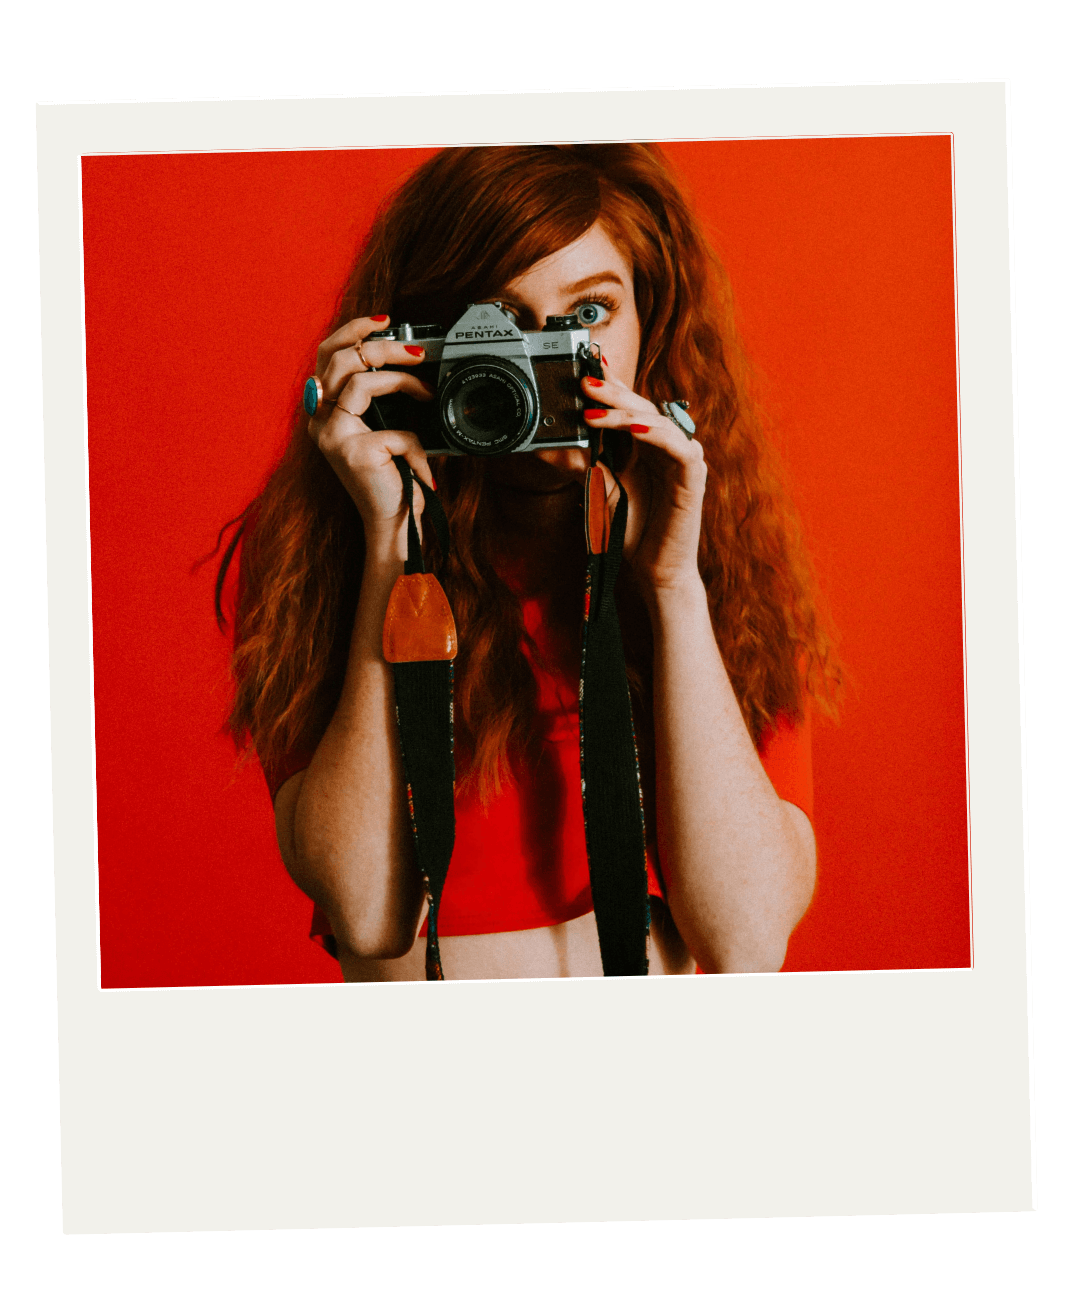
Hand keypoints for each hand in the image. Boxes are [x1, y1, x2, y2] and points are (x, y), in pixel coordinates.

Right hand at [307, 316, 435, 540]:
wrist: (392, 524)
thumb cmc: (391, 478)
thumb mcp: (384, 429)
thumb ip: (382, 398)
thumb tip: (410, 360)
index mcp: (325, 411)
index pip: (328, 354)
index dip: (353, 330)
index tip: (384, 321)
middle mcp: (321, 421)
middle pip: (342, 359)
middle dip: (384, 347)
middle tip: (417, 352)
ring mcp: (334, 437)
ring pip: (363, 382)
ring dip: (403, 380)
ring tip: (426, 392)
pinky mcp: (355, 453)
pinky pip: (396, 431)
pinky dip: (417, 446)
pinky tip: (422, 466)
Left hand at [580, 366, 706, 600]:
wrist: (654, 571)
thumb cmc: (633, 533)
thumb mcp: (601, 491)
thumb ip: (586, 465)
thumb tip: (554, 445)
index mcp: (648, 447)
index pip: (630, 408)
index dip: (612, 387)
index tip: (584, 368)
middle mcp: (668, 447)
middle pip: (642, 408)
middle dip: (612, 392)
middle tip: (583, 382)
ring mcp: (683, 459)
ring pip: (657, 421)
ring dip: (625, 412)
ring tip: (594, 409)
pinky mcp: (693, 476)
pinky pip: (678, 446)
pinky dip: (654, 434)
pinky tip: (631, 429)